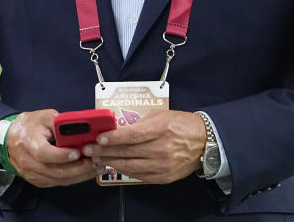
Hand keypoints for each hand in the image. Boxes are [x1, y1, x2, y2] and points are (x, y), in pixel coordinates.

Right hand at [0, 109, 96, 187]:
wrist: (8, 139)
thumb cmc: (28, 126)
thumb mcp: (44, 116)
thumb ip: (60, 122)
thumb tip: (81, 126)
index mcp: (29, 144)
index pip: (45, 154)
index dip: (63, 155)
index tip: (78, 152)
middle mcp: (30, 163)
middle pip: (56, 171)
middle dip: (79, 168)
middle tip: (96, 161)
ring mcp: (33, 175)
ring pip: (59, 180)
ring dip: (80, 175)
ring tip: (96, 167)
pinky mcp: (38, 181)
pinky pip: (58, 183)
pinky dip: (74, 179)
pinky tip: (86, 172)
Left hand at [82, 110, 205, 183]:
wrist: (204, 142)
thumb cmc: (182, 125)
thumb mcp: (161, 115)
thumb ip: (140, 123)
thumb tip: (119, 129)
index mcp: (161, 129)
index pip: (131, 136)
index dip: (112, 138)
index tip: (98, 139)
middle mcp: (161, 149)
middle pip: (127, 152)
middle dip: (104, 151)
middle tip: (89, 150)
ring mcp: (163, 165)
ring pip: (130, 166)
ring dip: (110, 162)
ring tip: (97, 159)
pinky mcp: (163, 177)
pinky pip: (139, 175)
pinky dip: (124, 170)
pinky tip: (114, 165)